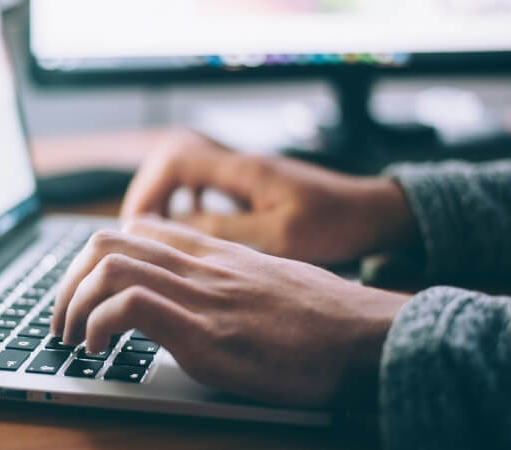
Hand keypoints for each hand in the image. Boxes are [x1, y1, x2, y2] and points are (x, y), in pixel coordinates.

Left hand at [52, 217, 408, 407]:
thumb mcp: (271, 282)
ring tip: (71, 337)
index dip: (98, 257)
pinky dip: (98, 325)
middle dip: (68, 280)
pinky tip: (99, 350)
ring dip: (72, 303)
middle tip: (63, 318)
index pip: (138, 229)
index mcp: (216, 253)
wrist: (368, 337)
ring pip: (108, 266)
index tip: (88, 291)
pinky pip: (130, 306)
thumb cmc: (326, 318)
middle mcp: (201, 265)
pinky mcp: (206, 332)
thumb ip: (231, 279)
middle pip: (108, 241)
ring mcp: (202, 295)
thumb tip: (206, 297)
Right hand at [121, 129, 416, 264]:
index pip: (175, 160)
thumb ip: (225, 231)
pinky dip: (186, 202)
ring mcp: (244, 173)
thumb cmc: (336, 224)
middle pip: (171, 160)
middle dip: (148, 193)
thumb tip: (175, 229)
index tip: (137, 226)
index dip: (148, 190)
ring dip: (164, 198)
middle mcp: (239, 164)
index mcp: (243, 170)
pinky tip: (188, 228)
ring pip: (185, 171)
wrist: (373, 212)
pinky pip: (204, 184)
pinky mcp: (251, 186)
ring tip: (154, 234)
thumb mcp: (280, 237)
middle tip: (137, 232)